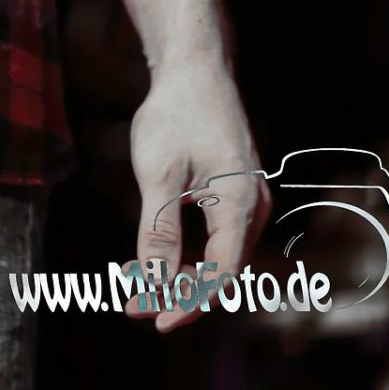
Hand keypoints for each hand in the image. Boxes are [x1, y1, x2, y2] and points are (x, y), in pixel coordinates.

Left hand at [122, 52, 271, 331]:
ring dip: (182, 274)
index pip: (221, 275)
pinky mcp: (235, 190)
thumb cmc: (175, 115)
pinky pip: (217, 235)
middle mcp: (254, 207)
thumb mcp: (159, 174)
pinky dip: (189, 250)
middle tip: (134, 306)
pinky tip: (158, 257)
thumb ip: (159, 231)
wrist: (194, 67)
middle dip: (179, 292)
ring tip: (138, 287)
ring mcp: (248, 199)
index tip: (157, 322)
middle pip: (222, 269)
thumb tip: (154, 284)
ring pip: (219, 254)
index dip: (190, 303)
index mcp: (241, 205)